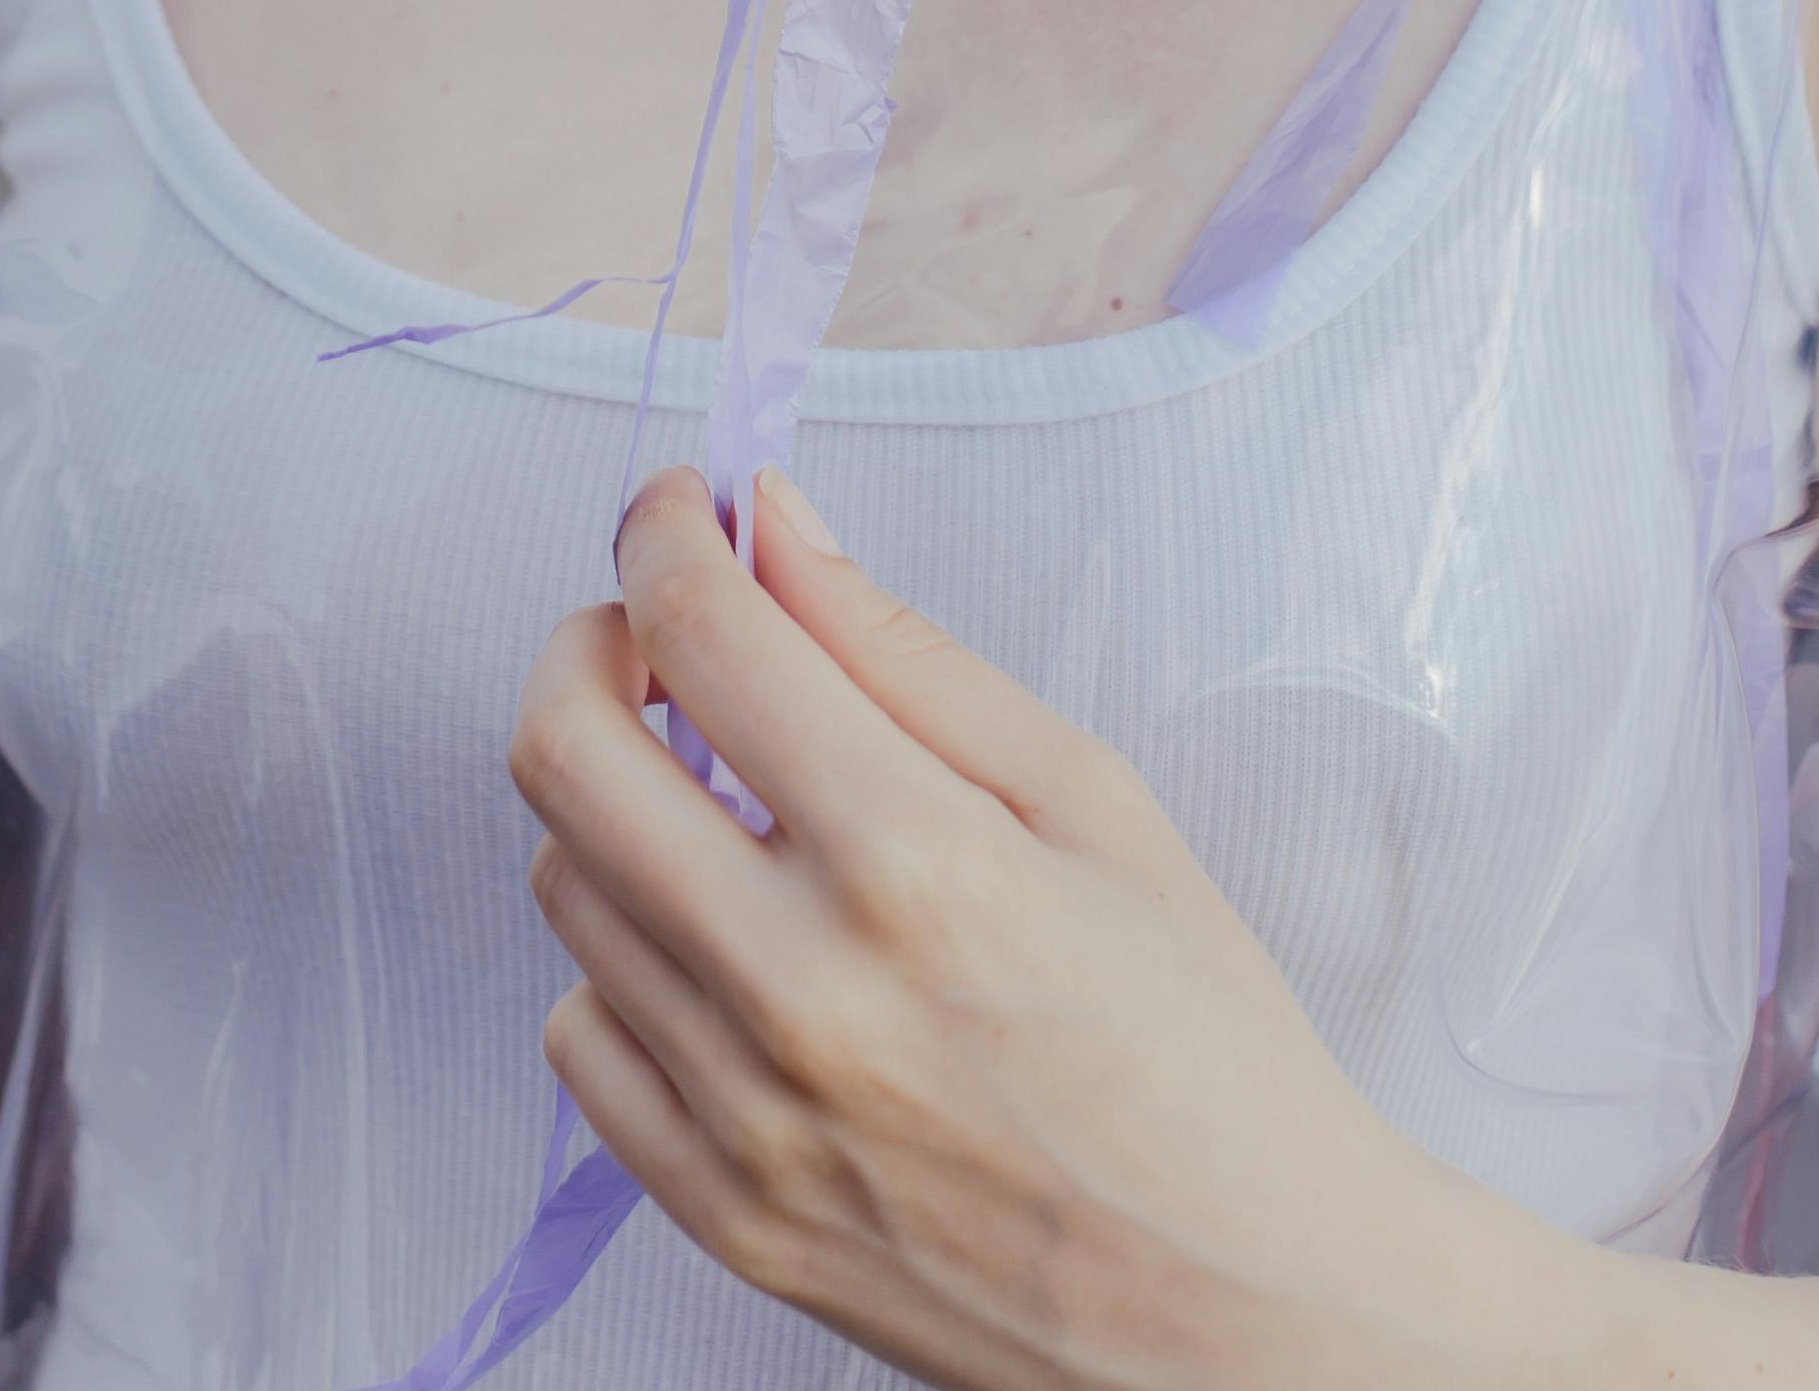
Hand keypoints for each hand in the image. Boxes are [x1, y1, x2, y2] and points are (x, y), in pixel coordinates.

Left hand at [509, 468, 1565, 1390]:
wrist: (1253, 1317)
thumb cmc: (1202, 1050)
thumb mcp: (1091, 803)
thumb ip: (907, 654)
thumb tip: (775, 529)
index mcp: (912, 863)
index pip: (700, 633)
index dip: (667, 532)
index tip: (685, 509)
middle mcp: (800, 989)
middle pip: (565, 749)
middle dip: (593, 639)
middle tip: (661, 630)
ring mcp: (745, 1119)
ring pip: (565, 885)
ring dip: (617, 800)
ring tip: (725, 795)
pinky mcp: (724, 1217)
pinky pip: (582, 1040)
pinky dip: (624, 960)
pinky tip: (722, 942)